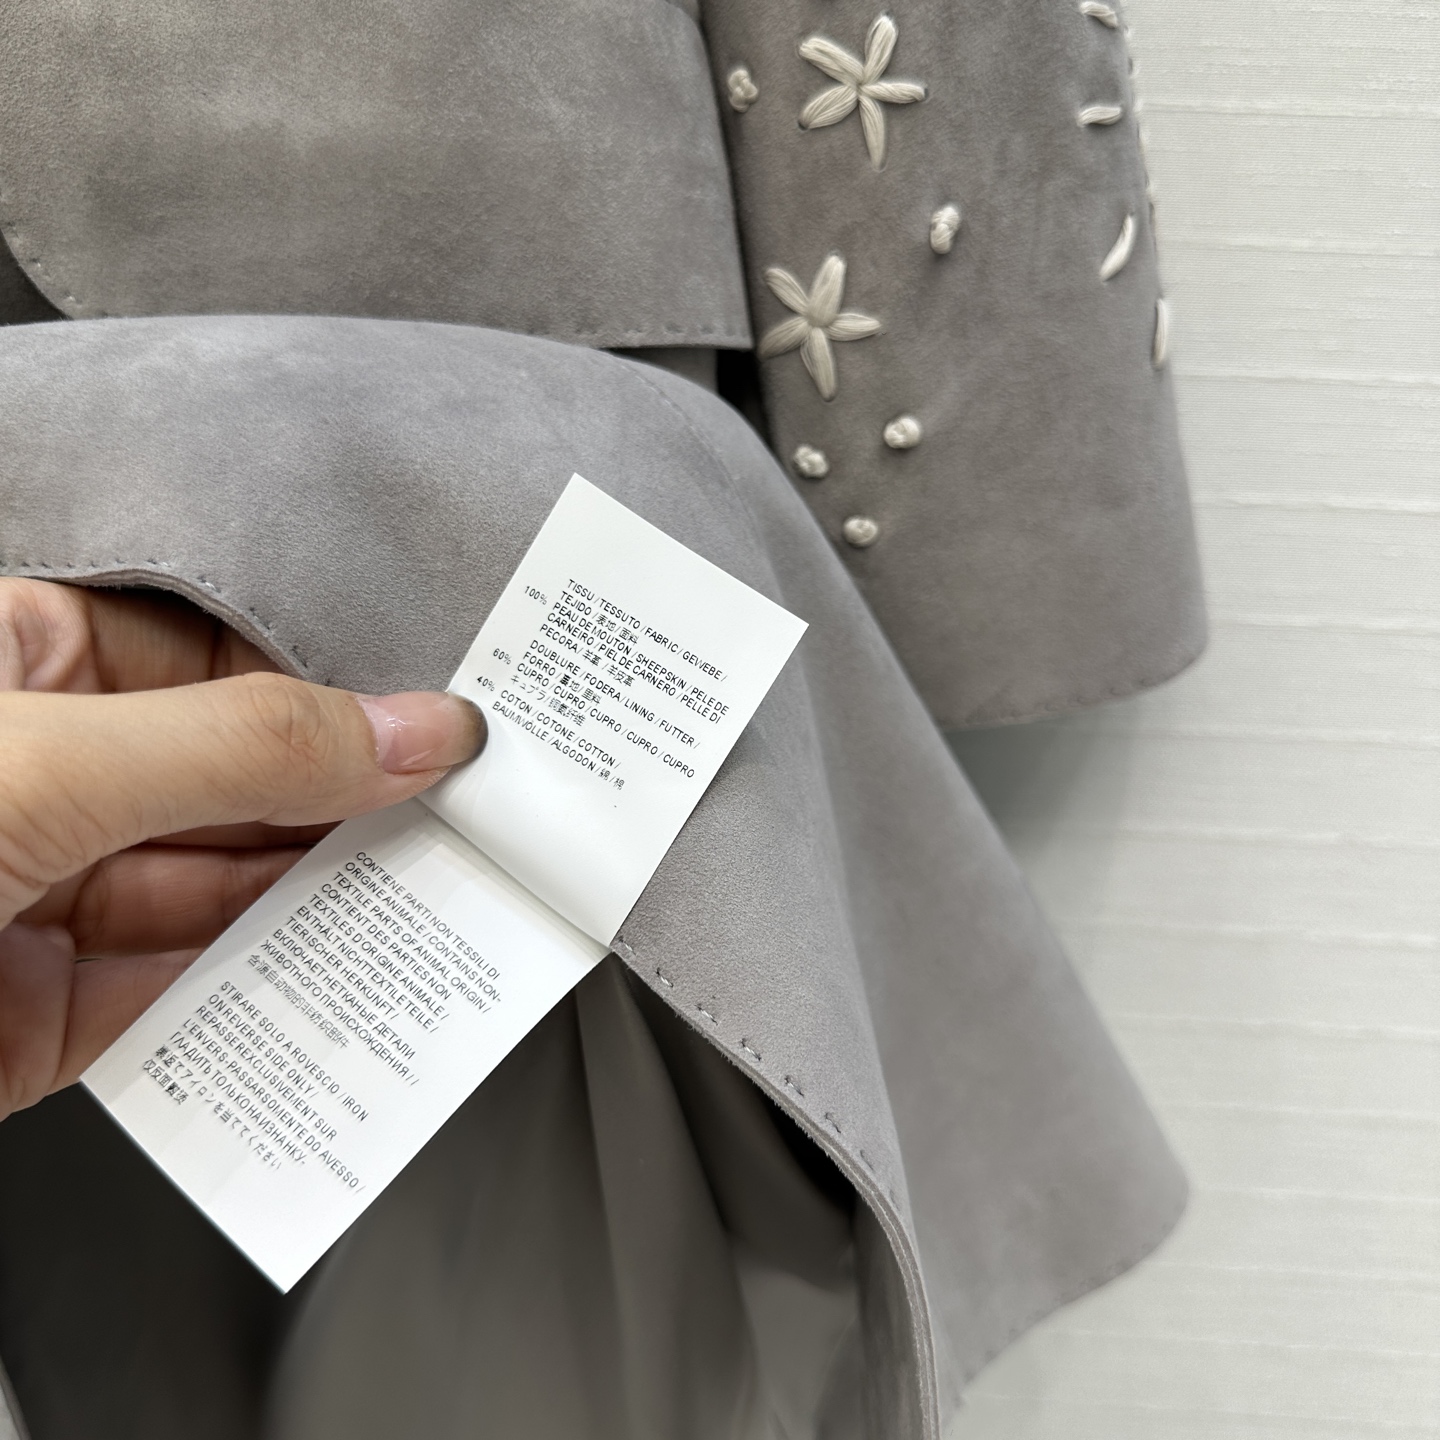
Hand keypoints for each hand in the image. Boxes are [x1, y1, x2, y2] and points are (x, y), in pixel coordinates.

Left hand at [0, 579, 484, 1120]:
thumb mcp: (42, 767)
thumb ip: (245, 746)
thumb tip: (411, 729)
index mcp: (17, 668)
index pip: (217, 660)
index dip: (333, 686)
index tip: (440, 719)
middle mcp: (39, 778)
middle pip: (232, 779)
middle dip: (344, 803)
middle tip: (464, 816)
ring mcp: (42, 899)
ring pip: (220, 890)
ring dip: (321, 901)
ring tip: (431, 897)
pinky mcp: (41, 1016)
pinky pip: (181, 994)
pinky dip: (264, 993)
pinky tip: (334, 977)